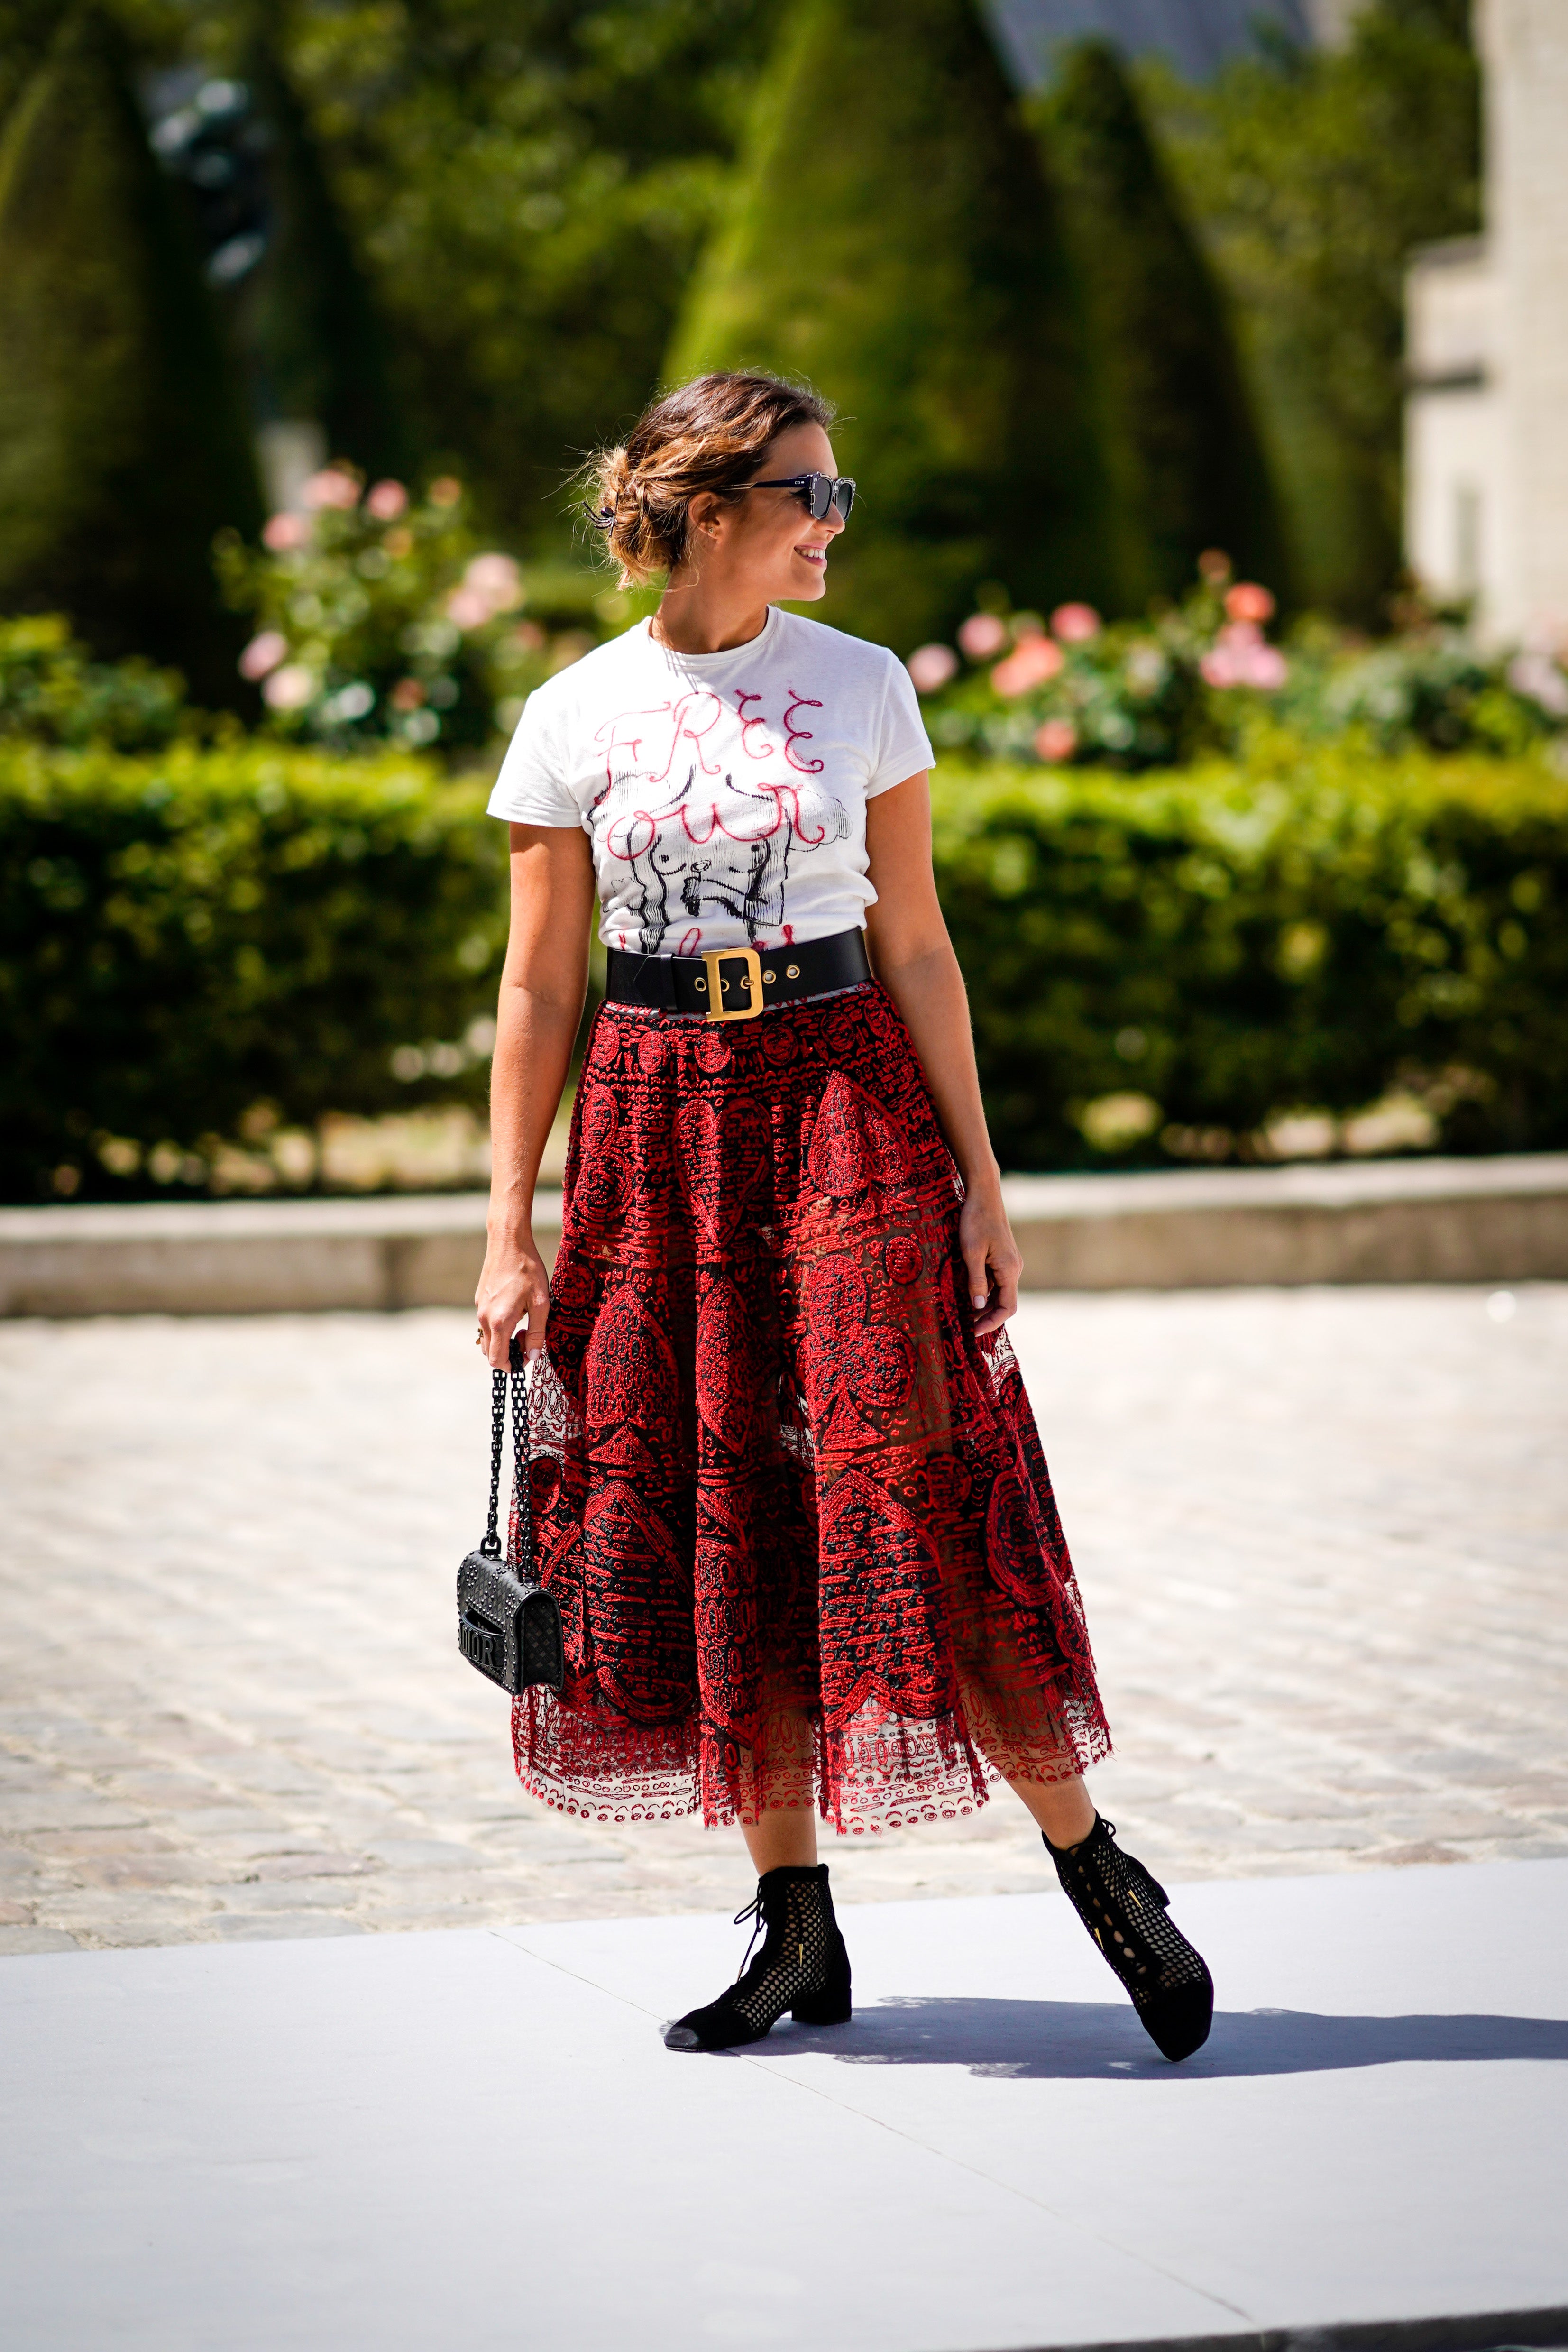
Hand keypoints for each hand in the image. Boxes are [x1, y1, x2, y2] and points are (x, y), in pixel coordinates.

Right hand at [475, 1234, 550, 1368]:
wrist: (508, 1242)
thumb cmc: (527, 1270)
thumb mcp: (541, 1303)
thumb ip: (536, 1333)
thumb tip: (533, 1357)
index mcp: (499, 1321)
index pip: (497, 1360)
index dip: (512, 1366)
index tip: (527, 1357)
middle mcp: (483, 1317)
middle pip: (490, 1352)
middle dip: (509, 1354)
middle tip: (527, 1338)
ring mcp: (479, 1308)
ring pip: (488, 1337)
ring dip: (503, 1339)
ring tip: (523, 1323)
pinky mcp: (479, 1299)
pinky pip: (486, 1323)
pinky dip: (498, 1327)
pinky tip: (515, 1310)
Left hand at [958, 1189, 1020, 1337]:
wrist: (984, 1194)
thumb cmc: (976, 1220)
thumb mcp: (971, 1252)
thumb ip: (976, 1281)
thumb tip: (979, 1307)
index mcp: (1009, 1270)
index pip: (1007, 1308)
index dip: (991, 1323)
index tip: (974, 1332)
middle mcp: (1014, 1268)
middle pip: (1005, 1302)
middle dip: (987, 1317)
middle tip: (966, 1328)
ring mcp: (1009, 1262)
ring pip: (1000, 1291)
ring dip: (985, 1305)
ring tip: (964, 1315)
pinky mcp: (1002, 1256)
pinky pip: (996, 1280)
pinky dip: (985, 1291)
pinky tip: (968, 1293)